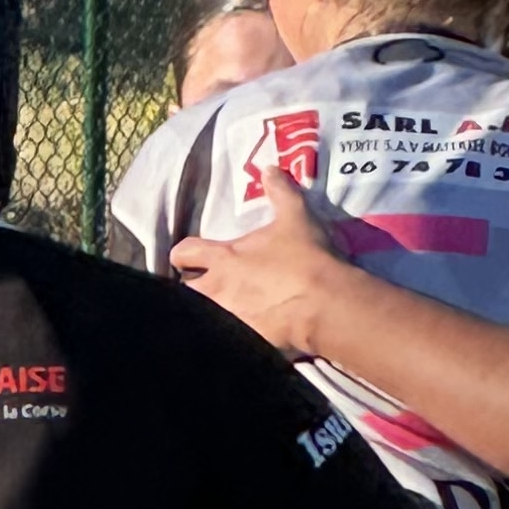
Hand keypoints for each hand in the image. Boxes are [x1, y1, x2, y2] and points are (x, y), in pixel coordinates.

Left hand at [170, 172, 346, 357]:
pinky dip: (228, 334)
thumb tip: (270, 168)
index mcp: (223, 258)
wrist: (324, 303)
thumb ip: (280, 191)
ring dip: (207, 311)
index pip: (184, 253)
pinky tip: (239, 333)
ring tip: (222, 309)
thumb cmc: (306, 257)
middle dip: (190, 288)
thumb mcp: (296, 217)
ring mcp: (227, 318)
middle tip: (204, 286)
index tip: (190, 257)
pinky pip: (224, 339)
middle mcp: (216, 290)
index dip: (184, 254)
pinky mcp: (242, 340)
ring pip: (200, 316)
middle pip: (184, 291)